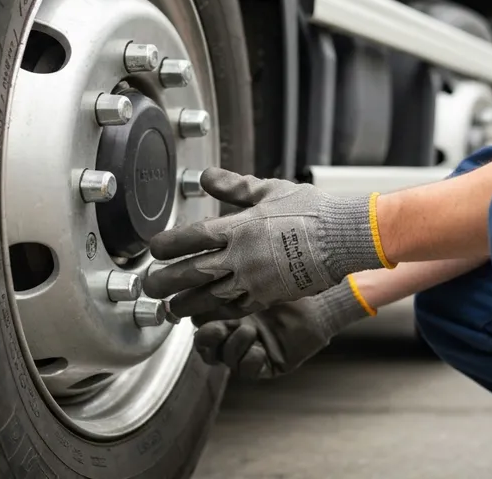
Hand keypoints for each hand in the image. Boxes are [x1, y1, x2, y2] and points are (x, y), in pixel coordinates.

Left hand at [142, 167, 387, 320]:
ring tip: (171, 309)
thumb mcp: (269, 190)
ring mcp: (254, 278)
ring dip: (186, 304)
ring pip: (210, 296)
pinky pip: (236, 307)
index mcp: (239, 226)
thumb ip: (234, 186)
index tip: (154, 250)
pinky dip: (217, 312)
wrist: (342, 236)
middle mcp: (241, 255)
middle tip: (149, 288)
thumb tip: (205, 177)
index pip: (192, 236)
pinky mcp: (269, 295)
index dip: (168, 245)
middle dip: (166, 281)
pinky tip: (206, 315)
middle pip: (192, 271)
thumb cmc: (310, 210)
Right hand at [192, 280, 371, 379]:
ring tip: (248, 330)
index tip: (195, 311)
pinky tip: (258, 348)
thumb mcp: (255, 273)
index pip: (199, 323)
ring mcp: (252, 348)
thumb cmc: (289, 279)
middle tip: (215, 329)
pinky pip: (250, 371)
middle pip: (207, 348)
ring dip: (232, 347)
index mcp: (228, 312)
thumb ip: (228, 270)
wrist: (323, 296)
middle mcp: (236, 331)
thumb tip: (202, 258)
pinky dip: (250, 361)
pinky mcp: (269, 363)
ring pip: (226, 359)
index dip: (194, 320)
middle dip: (206, 341)